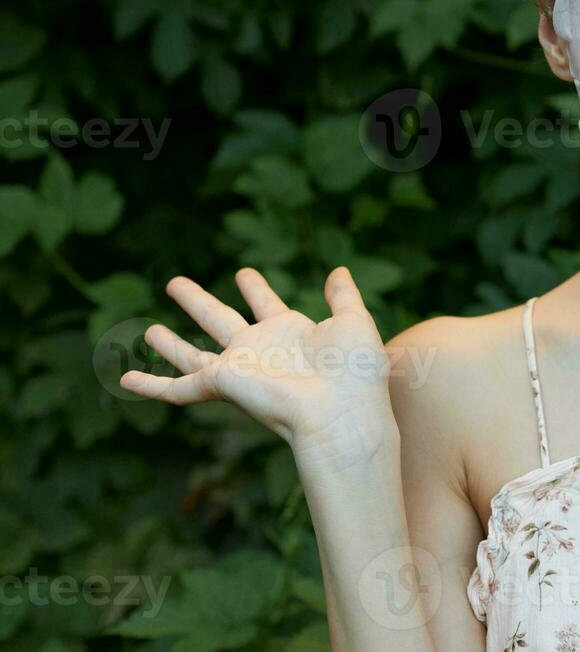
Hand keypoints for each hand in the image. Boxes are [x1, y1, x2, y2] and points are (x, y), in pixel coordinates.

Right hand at [120, 267, 394, 463]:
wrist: (342, 409)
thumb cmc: (355, 371)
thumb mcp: (353, 321)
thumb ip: (343, 297)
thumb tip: (338, 271)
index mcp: (291, 333)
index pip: (267, 305)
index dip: (256, 289)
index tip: (244, 273)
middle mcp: (260, 351)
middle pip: (220, 320)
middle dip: (199, 302)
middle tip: (175, 282)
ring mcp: (238, 369)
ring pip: (192, 353)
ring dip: (170, 342)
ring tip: (147, 328)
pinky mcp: (220, 384)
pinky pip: (176, 387)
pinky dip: (149, 385)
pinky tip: (124, 380)